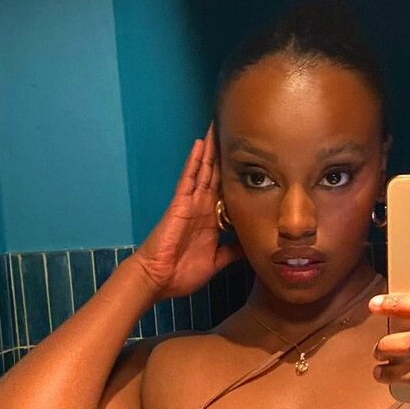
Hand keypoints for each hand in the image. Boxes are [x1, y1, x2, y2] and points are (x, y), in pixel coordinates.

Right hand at [131, 123, 243, 299]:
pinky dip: (194, 161)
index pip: (226, 194)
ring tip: (218, 128)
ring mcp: (190, 204)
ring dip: (210, 151)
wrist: (159, 280)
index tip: (250, 162)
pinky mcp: (179, 204)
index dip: (235, 178)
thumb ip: (231, 252)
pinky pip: (188, 178)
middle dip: (223, 156)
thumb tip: (250, 245)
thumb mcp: (216, 262)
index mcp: (211, 222)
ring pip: (203, 171)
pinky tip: (200, 145)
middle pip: (215, 176)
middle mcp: (202, 208)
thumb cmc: (182, 273)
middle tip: (235, 133)